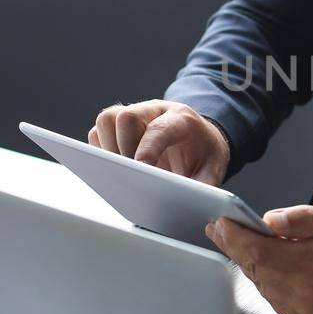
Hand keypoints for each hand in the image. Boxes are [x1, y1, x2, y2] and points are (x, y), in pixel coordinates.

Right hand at [88, 100, 228, 186]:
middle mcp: (155, 111)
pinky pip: (98, 132)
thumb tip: (183, 203)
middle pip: (126, 117)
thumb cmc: (205, 154)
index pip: (159, 129)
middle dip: (123, 150)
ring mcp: (136, 115)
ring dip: (108, 149)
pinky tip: (115, 168)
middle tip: (131, 175)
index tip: (140, 171)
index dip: (147, 150)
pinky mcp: (119, 125)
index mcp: (182, 119)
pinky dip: (101, 151)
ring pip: (107, 120)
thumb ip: (202, 186)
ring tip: (121, 171)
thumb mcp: (214, 170)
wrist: (202, 139)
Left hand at [207, 206, 312, 313]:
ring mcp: (304, 311)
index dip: (235, 238)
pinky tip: (268, 266)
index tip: (221, 223)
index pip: (259, 252)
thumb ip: (302, 219)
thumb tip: (269, 220)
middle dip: (236, 247)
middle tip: (221, 230)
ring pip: (262, 285)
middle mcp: (307, 293)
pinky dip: (267, 280)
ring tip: (242, 243)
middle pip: (255, 270)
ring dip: (250, 264)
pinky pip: (274, 299)